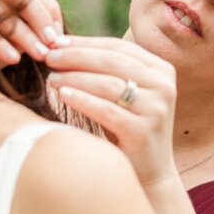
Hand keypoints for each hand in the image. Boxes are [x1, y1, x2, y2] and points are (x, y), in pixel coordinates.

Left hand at [44, 35, 179, 187]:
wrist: (149, 171)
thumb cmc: (127, 127)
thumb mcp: (123, 93)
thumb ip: (104, 69)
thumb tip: (61, 44)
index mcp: (160, 69)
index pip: (118, 47)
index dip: (85, 42)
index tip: (56, 42)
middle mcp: (164, 85)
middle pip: (112, 62)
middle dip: (77, 56)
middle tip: (49, 57)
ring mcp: (156, 108)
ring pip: (108, 84)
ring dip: (75, 78)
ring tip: (51, 78)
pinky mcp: (144, 131)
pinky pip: (107, 110)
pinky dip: (82, 100)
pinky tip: (63, 95)